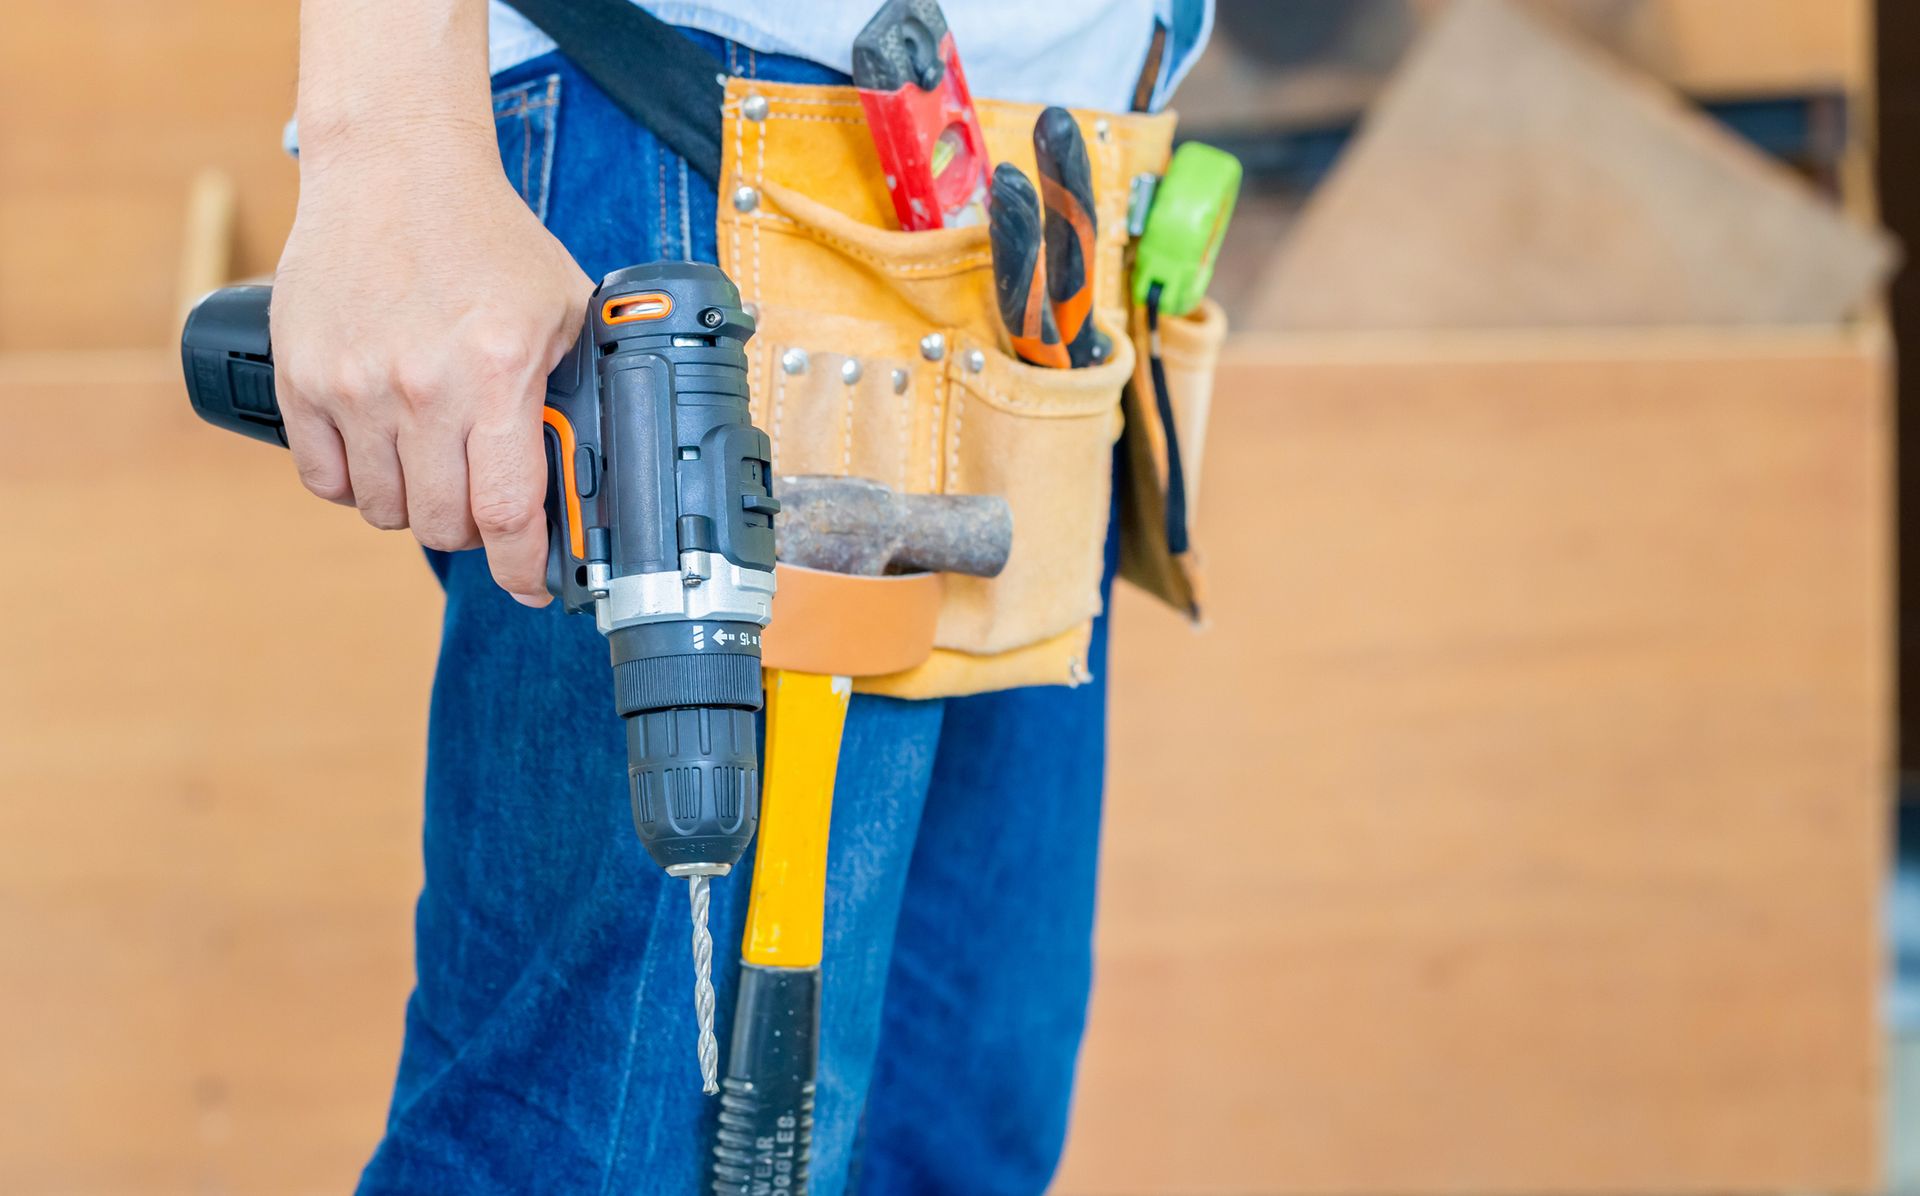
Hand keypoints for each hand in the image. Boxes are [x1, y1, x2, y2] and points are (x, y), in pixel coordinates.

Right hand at [270, 121, 590, 605]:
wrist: (394, 167)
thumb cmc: (486, 236)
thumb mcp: (564, 306)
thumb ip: (575, 387)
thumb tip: (596, 466)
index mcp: (496, 372)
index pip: (508, 512)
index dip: (524, 568)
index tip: (533, 585)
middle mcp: (422, 387)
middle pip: (444, 525)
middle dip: (474, 530)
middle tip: (485, 502)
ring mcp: (354, 385)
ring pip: (385, 510)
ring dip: (416, 505)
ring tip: (434, 466)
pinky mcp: (301, 378)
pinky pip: (325, 479)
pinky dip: (356, 482)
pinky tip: (382, 453)